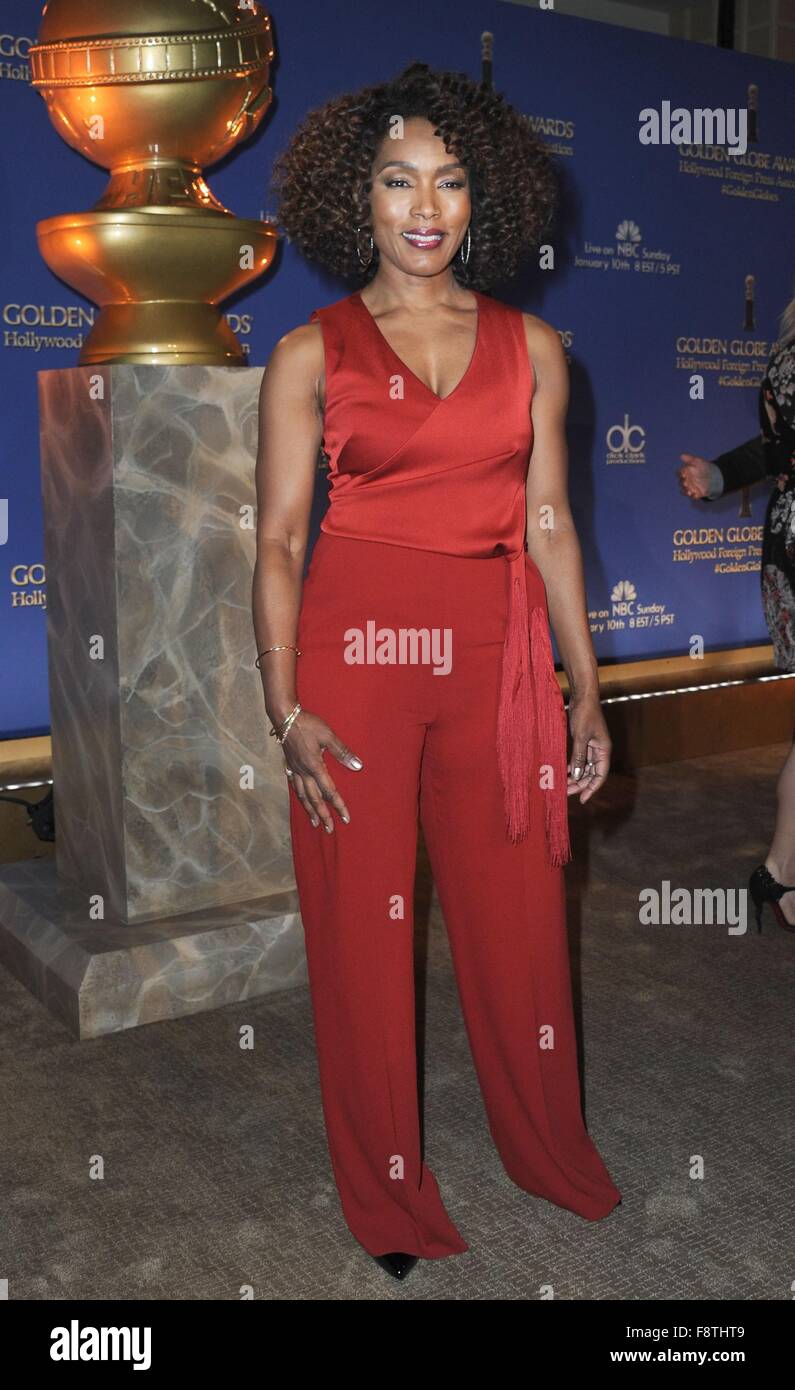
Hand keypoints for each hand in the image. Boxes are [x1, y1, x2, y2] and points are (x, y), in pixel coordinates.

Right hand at [280, 710, 362, 831]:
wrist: (284, 717)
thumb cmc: (307, 724)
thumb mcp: (328, 735)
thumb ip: (342, 752)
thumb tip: (358, 766)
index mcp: (315, 766)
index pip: (329, 791)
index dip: (338, 805)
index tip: (346, 817)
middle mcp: (304, 772)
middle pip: (315, 799)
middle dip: (323, 815)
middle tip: (330, 829)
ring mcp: (295, 769)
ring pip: (303, 795)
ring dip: (310, 810)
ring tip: (315, 823)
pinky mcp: (290, 765)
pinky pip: (295, 785)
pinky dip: (300, 796)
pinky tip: (302, 799)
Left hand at [566, 694, 609, 803]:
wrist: (583, 696)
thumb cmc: (585, 714)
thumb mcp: (580, 737)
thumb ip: (579, 756)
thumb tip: (577, 775)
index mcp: (604, 750)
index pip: (600, 774)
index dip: (592, 788)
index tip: (582, 798)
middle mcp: (600, 750)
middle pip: (592, 773)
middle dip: (581, 784)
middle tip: (567, 793)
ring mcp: (592, 746)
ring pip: (585, 767)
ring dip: (576, 777)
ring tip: (563, 785)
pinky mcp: (584, 741)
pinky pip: (580, 759)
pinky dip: (574, 766)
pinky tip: (565, 772)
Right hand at [678, 452, 711, 498]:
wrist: (713, 475)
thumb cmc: (703, 467)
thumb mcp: (697, 461)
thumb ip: (689, 459)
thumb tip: (681, 455)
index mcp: (685, 473)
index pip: (679, 473)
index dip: (680, 474)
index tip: (684, 473)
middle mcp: (686, 481)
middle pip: (681, 483)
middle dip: (683, 483)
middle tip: (686, 482)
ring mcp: (690, 488)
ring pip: (684, 491)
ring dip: (686, 491)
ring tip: (689, 492)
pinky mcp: (695, 493)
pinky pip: (693, 496)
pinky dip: (693, 496)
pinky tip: (696, 495)